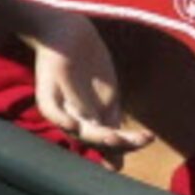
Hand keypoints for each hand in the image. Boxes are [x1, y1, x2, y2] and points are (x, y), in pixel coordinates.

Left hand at [29, 13, 150, 151]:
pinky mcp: (46, 91)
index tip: (149, 138)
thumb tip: (123, 160)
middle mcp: (74, 119)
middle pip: (94, 139)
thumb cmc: (88, 68)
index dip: (127, 144)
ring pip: (76, 129)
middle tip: (139, 139)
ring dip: (94, 136)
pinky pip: (50, 111)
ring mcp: (60, 106)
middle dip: (116, 142)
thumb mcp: (107, 98)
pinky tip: (73, 123)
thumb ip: (114, 126)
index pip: (109, 141)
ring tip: (112, 139)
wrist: (65, 33)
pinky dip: (60, 120)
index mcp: (90, 122)